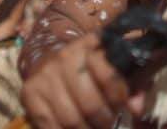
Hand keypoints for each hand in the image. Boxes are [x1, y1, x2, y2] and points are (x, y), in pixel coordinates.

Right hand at [20, 33, 141, 128]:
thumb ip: (132, 85)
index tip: (123, 108)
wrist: (49, 57)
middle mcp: (66, 57)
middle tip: (109, 125)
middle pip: (90, 104)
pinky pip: (49, 125)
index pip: (110, 76)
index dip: (119, 98)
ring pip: (70, 119)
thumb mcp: (114, 66)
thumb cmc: (90, 66)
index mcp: (92, 45)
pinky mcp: (30, 92)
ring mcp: (46, 75)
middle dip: (104, 122)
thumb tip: (137, 109)